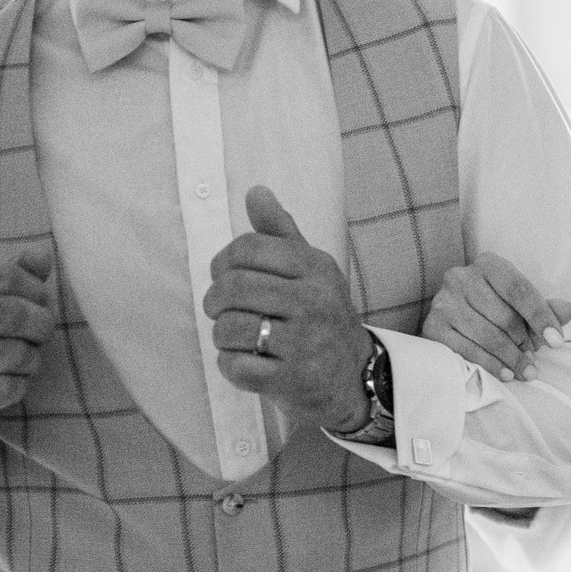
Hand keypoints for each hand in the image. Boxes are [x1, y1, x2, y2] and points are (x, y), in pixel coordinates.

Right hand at [0, 245, 56, 463]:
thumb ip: (17, 275)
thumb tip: (42, 252)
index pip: (4, 276)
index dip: (35, 289)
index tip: (41, 300)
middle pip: (10, 314)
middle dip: (41, 323)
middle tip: (44, 331)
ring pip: (14, 353)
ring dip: (33, 358)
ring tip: (26, 358)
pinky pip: (8, 388)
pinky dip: (21, 385)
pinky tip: (11, 381)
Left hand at [205, 185, 370, 429]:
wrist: (355, 378)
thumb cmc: (321, 318)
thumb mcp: (311, 270)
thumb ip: (280, 232)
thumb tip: (255, 191)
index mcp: (316, 268)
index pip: (249, 248)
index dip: (223, 261)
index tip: (225, 276)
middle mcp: (314, 302)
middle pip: (234, 286)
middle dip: (215, 300)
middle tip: (221, 310)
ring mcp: (305, 343)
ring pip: (230, 328)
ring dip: (222, 335)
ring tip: (236, 338)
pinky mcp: (294, 380)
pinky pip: (237, 367)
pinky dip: (232, 367)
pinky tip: (247, 363)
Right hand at [421, 255, 570, 379]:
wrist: (453, 324)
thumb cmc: (493, 312)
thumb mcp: (520, 307)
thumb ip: (545, 309)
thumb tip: (568, 311)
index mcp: (488, 264)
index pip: (519, 290)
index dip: (541, 317)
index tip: (557, 342)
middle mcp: (461, 277)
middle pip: (504, 316)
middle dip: (525, 342)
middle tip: (535, 360)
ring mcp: (443, 301)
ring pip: (487, 335)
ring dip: (511, 358)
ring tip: (526, 372)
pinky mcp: (432, 326)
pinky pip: (466, 350)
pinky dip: (490, 365)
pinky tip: (506, 374)